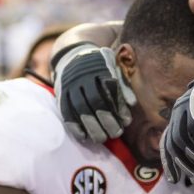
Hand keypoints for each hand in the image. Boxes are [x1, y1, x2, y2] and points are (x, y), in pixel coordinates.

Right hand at [52, 24, 135, 142]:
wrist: (73, 54)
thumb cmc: (101, 66)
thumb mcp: (114, 68)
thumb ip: (123, 85)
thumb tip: (132, 103)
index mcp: (100, 69)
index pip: (111, 91)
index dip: (119, 108)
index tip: (126, 122)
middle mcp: (83, 77)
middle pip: (96, 101)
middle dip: (107, 120)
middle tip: (116, 134)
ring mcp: (70, 85)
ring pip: (80, 108)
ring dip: (91, 126)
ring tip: (101, 139)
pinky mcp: (61, 94)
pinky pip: (65, 111)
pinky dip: (74, 125)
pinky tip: (83, 136)